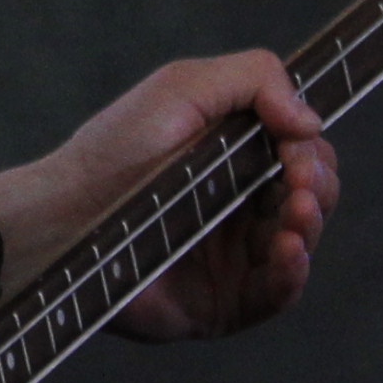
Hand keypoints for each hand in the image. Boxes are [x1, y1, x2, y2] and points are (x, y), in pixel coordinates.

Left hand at [0, 46, 335, 343]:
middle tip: (298, 180)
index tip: (297, 147)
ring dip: (311, 225)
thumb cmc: (116, 149)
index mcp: (238, 161)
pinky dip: (293, 274)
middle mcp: (242, 210)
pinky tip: (290, 250)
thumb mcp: (184, 87)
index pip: (304, 158)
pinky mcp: (222, 304)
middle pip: (313, 199)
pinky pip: (275, 296)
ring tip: (296, 211)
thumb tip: (312, 120)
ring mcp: (235, 260)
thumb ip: (256, 78)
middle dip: (317, 186)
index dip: (311, 153)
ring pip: (302, 245)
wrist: (64, 213)